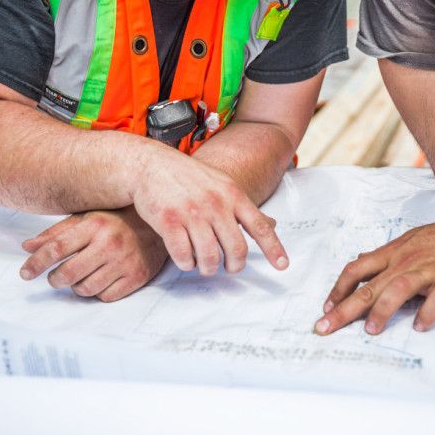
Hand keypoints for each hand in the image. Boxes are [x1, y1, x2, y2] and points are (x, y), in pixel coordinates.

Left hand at [19, 207, 167, 301]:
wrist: (160, 226)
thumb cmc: (117, 220)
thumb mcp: (87, 218)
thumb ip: (57, 232)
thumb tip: (27, 247)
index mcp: (95, 225)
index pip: (55, 249)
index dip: (35, 264)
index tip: (25, 274)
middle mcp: (110, 244)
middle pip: (67, 274)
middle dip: (55, 279)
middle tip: (55, 277)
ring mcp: (125, 262)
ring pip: (85, 289)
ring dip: (77, 287)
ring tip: (81, 277)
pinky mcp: (137, 277)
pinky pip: (106, 297)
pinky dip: (98, 293)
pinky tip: (101, 280)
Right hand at [130, 146, 288, 275]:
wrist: (151, 165)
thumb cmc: (190, 178)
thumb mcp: (223, 185)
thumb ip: (245, 207)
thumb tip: (272, 225)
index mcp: (233, 195)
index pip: (259, 226)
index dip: (273, 249)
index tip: (283, 266)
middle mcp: (216, 204)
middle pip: (236, 250)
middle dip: (235, 266)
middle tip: (230, 268)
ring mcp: (192, 213)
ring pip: (210, 258)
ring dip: (208, 268)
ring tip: (204, 265)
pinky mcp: (169, 221)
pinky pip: (183, 256)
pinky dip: (186, 264)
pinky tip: (185, 259)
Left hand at [314, 208, 434, 334]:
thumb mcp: (409, 240)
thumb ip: (385, 255)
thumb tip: (360, 260)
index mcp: (394, 253)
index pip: (356, 269)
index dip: (338, 289)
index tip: (326, 307)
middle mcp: (406, 262)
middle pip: (369, 285)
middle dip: (344, 309)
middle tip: (324, 328)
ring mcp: (429, 271)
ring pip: (398, 289)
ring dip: (382, 311)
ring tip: (370, 331)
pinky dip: (428, 312)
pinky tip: (419, 327)